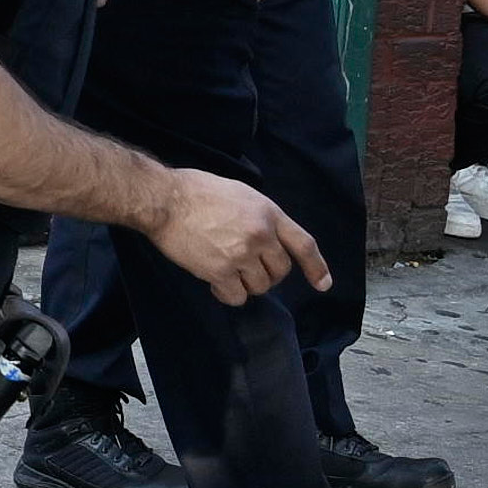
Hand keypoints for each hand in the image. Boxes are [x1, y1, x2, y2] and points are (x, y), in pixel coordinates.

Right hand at [147, 164, 319, 300]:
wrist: (165, 200)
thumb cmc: (197, 191)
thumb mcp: (240, 193)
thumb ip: (260, 217)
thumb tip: (268, 239)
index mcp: (269, 213)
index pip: (303, 244)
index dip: (316, 267)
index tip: (323, 284)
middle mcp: (260, 235)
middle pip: (280, 271)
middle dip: (267, 274)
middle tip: (246, 268)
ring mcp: (241, 255)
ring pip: (260, 286)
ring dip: (246, 285)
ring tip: (227, 272)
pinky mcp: (220, 272)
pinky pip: (236, 297)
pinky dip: (228, 295)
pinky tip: (216, 283)